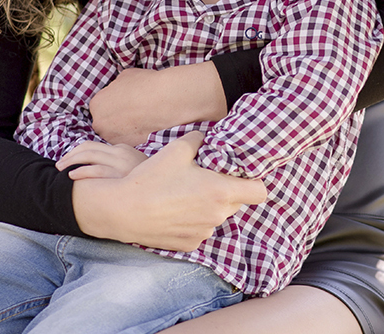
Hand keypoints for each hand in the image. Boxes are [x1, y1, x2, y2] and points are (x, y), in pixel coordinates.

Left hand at [57, 141, 147, 178]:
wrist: (162, 190)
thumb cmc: (145, 184)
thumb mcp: (133, 169)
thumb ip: (117, 165)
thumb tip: (96, 168)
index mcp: (122, 150)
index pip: (92, 146)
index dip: (76, 153)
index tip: (68, 161)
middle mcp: (121, 153)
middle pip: (88, 148)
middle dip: (70, 155)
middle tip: (58, 165)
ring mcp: (121, 164)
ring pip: (89, 156)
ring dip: (71, 161)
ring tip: (61, 169)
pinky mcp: (120, 176)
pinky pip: (97, 171)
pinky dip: (82, 171)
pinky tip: (71, 176)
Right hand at [73, 131, 266, 250]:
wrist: (123, 210)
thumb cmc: (152, 177)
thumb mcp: (177, 149)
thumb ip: (200, 140)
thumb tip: (207, 138)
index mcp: (222, 191)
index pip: (259, 192)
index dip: (253, 182)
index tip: (240, 175)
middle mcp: (218, 215)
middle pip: (236, 203)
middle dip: (226, 191)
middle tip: (204, 180)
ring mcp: (205, 232)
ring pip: (216, 216)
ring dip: (208, 207)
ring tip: (183, 195)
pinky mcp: (190, 245)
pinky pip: (199, 230)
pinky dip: (192, 222)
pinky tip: (174, 212)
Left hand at [90, 63, 227, 145]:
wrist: (164, 100)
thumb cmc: (145, 85)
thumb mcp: (125, 77)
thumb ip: (115, 87)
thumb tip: (117, 89)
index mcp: (96, 104)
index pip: (100, 107)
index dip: (112, 105)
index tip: (124, 104)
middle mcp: (100, 124)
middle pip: (105, 123)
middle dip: (115, 120)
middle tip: (132, 113)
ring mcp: (113, 138)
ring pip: (115, 135)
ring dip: (124, 130)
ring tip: (140, 121)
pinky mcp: (128, 147)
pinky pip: (128, 142)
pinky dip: (134, 137)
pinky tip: (145, 129)